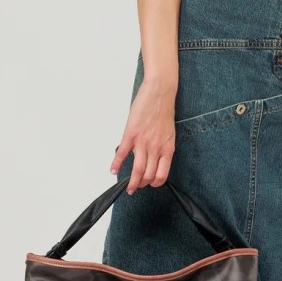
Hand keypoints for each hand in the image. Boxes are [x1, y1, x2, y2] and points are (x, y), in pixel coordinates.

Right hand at [110, 78, 176, 192]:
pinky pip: (122, 154)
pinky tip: (113, 170)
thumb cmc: (164, 110)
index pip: (162, 175)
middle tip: (136, 186)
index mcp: (167, 148)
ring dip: (132, 182)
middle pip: (148, 176)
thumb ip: (162, 147)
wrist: (159, 92)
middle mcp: (156, 148)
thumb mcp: (168, 133)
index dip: (154, 183)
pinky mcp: (131, 134)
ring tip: (128, 187)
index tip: (149, 183)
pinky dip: (116, 164)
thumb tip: (154, 158)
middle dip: (142, 184)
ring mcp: (143, 142)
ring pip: (137, 170)